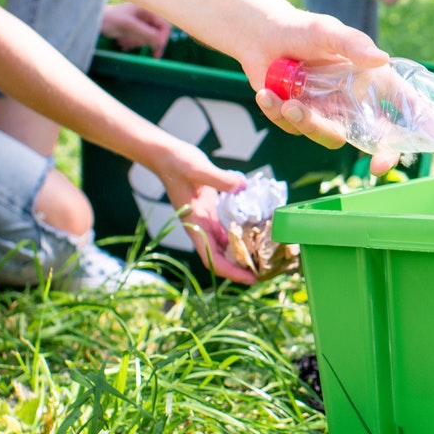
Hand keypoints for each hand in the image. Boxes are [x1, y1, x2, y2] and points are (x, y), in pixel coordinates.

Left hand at [101, 3, 171, 56]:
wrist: (95, 21)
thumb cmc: (110, 19)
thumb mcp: (129, 26)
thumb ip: (146, 33)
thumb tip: (161, 42)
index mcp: (148, 9)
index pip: (164, 25)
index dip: (163, 38)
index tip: (157, 49)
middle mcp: (147, 15)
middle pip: (159, 33)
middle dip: (151, 43)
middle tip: (152, 55)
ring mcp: (141, 22)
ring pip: (150, 38)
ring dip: (140, 44)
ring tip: (126, 43)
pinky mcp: (136, 29)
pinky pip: (142, 40)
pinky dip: (135, 44)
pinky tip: (124, 44)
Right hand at [149, 140, 253, 282]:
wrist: (167, 155)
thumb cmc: (178, 163)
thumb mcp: (199, 169)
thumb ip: (220, 179)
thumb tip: (242, 187)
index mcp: (195, 224)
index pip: (212, 258)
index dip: (231, 272)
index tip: (250, 278)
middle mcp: (200, 227)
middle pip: (221, 257)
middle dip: (241, 268)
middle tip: (266, 271)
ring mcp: (206, 220)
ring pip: (225, 245)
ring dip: (242, 254)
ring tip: (265, 259)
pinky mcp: (212, 212)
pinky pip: (228, 230)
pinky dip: (241, 235)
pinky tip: (258, 235)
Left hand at [234, 9, 403, 176]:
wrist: (261, 37)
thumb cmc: (302, 30)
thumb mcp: (328, 32)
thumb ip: (353, 45)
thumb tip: (380, 59)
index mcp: (370, 81)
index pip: (403, 108)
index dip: (417, 130)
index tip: (431, 143)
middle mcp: (353, 102)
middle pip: (374, 136)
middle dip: (378, 154)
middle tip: (377, 166)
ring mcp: (327, 113)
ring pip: (329, 136)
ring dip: (310, 125)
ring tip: (287, 104)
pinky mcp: (299, 119)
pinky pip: (294, 128)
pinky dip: (278, 113)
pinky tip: (265, 94)